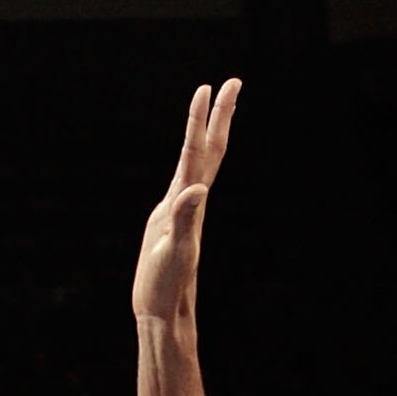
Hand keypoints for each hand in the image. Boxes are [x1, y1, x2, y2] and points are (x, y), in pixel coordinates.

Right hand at [132, 78, 239, 323]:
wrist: (165, 313)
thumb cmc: (167, 288)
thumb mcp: (174, 253)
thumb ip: (184, 220)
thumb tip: (198, 189)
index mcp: (190, 204)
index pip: (196, 152)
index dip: (201, 119)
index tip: (208, 87)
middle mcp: (191, 202)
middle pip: (209, 150)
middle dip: (220, 116)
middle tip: (232, 82)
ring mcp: (183, 211)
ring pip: (200, 163)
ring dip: (209, 134)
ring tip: (218, 109)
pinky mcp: (171, 222)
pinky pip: (184, 181)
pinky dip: (189, 161)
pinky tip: (190, 158)